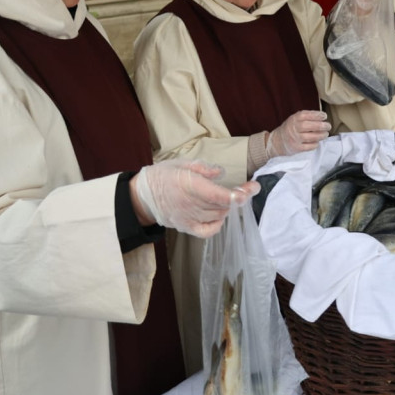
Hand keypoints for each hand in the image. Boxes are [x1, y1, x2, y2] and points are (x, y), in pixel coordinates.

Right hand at [132, 160, 260, 237]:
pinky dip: (218, 224)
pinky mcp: (186, 227)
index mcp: (190, 185)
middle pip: (223, 205)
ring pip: (219, 216)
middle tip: (246, 189)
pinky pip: (208, 231)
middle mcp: (191, 204)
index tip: (253, 188)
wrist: (142, 195)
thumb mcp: (182, 163)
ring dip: (227, 207)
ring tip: (226, 198)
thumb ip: (203, 168)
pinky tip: (219, 216)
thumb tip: (221, 172)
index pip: (220, 195)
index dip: (240, 194)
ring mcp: (189, 218)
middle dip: (239, 197)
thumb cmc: (163, 176)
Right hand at [267, 110, 330, 158]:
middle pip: (308, 126)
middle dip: (320, 126)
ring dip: (320, 135)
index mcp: (294, 119)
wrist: (277, 141)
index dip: (316, 115)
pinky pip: (308, 147)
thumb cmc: (291, 128)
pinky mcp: (296, 148)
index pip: (305, 115)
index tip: (325, 116)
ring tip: (326, 134)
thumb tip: (322, 116)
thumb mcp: (295, 118)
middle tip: (328, 126)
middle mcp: (293, 128)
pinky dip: (315, 144)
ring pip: (310, 137)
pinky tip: (318, 142)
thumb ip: (306, 116)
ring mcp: (294, 139)